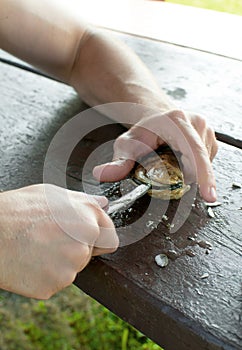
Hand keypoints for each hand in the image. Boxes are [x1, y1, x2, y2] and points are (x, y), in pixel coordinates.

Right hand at [0, 184, 117, 298]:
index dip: (98, 237)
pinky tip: (31, 261)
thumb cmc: (16, 210)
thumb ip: (83, 201)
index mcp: (88, 219)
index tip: (85, 237)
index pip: (110, 238)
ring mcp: (69, 268)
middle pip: (89, 254)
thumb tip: (103, 204)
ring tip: (37, 248)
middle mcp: (84, 244)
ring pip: (72, 269)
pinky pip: (56, 282)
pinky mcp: (53, 285)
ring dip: (59, 263)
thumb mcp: (52, 194)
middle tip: (51, 239)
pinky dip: (45, 275)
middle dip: (76, 249)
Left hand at [93, 110, 217, 201]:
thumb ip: (117, 163)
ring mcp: (206, 130)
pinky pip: (205, 163)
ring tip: (171, 162)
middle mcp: (196, 122)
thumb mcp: (126, 146)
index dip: (203, 174)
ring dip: (188, 172)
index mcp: (177, 121)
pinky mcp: (210, 140)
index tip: (208, 195)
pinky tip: (180, 160)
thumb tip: (101, 174)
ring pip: (203, 164)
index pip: (194, 151)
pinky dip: (194, 168)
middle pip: (199, 162)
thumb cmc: (142, 132)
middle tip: (167, 172)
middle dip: (186, 176)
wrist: (156, 119)